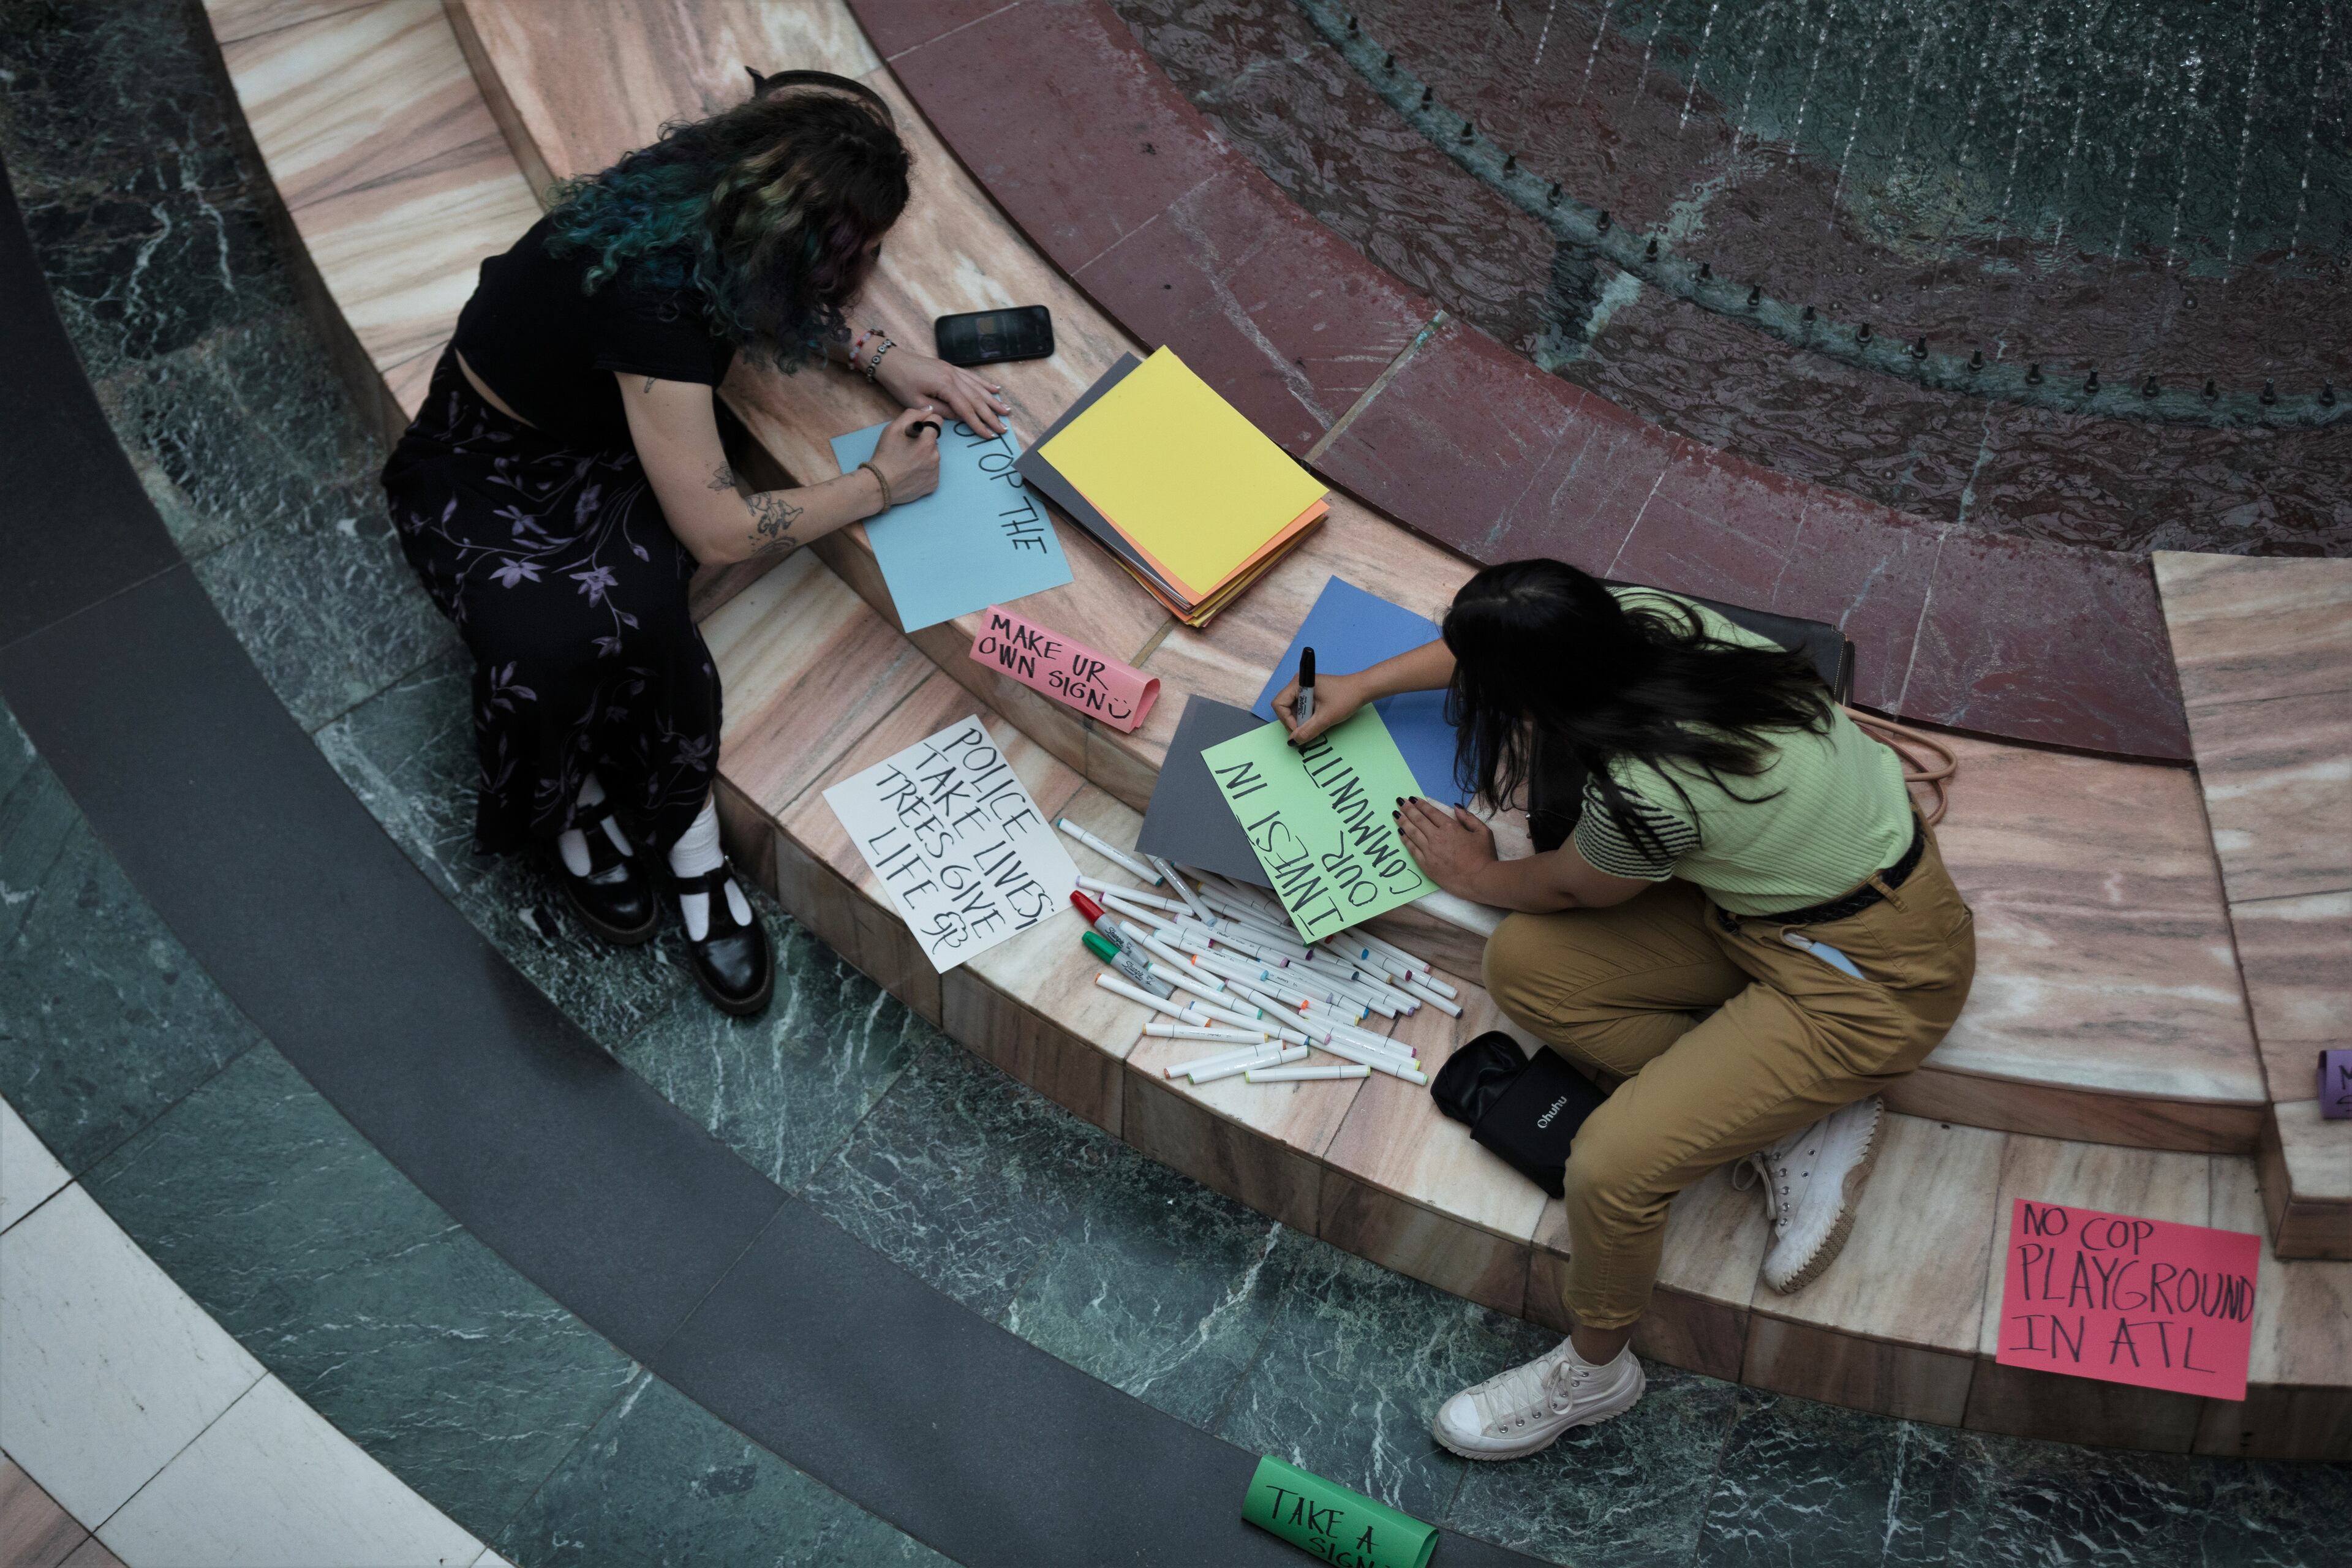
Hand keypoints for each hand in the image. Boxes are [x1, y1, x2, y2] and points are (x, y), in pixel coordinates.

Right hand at [866, 406, 940, 507]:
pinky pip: (932, 472)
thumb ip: (912, 414)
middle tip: (907, 449)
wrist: (880, 484)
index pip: (938, 421)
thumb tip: (929, 410)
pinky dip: (924, 471)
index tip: (918, 428)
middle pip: (934, 441)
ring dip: (924, 456)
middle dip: (924, 441)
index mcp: (927, 441)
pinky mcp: (933, 484)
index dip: (927, 422)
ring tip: (908, 462)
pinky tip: (911, 473)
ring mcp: (935, 472)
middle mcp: (935, 456)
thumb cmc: (885, 455)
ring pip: (933, 457)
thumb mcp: (893, 428)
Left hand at [873, 347, 1010, 436]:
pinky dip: (984, 384)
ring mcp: (952, 370)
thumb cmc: (899, 382)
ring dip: (993, 400)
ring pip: (977, 387)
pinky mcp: (949, 367)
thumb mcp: (916, 402)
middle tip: (1004, 428)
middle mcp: (952, 376)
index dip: (979, 424)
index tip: (990, 435)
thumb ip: (940, 411)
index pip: (966, 409)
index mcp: (944, 385)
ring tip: (1006, 410)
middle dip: (991, 415)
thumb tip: (959, 418)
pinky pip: (971, 377)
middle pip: (976, 399)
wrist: (890, 360)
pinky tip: (995, 389)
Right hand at [1275, 669, 1369, 746]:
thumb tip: (1292, 741)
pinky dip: (1306, 717)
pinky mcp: (1310, 693)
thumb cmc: (1346, 698)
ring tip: (1316, 724)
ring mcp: (1304, 688)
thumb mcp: (1326, 718)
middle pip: (1284, 707)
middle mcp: (1298, 683)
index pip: (1279, 704)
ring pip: (1292, 709)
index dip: (1286, 720)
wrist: (1362, 689)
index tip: (1300, 730)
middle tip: (1308, 729)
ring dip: (1301, 721)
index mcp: (1298, 683)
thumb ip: (1308, 731)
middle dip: (1294, 721)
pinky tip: (1318, 720)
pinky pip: (1301, 708)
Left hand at [1395, 796, 1496, 898]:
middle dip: (1408, 809)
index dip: (1420, 804)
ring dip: (1403, 822)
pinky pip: (1412, 849)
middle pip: (1418, 820)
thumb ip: (1469, 818)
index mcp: (1450, 827)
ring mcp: (1429, 851)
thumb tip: (1456, 808)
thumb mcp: (1483, 832)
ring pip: (1412, 833)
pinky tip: (1400, 834)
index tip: (1412, 799)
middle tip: (1399, 802)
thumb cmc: (1484, 857)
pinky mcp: (1425, 864)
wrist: (1480, 880)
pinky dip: (1405, 840)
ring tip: (1396, 814)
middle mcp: (1437, 837)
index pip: (1431, 812)